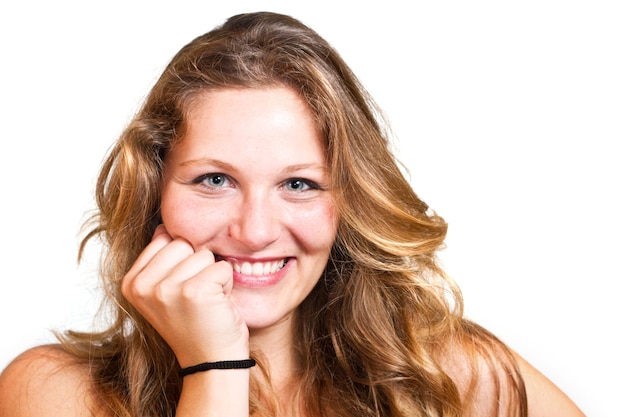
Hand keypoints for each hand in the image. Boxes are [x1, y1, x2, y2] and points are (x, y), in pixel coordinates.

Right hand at [121, 225, 248, 366]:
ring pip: (205, 254)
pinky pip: (222, 267)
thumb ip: (161, 259)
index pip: (165, 238)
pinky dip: (227, 285)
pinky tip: (217, 306)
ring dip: (214, 276)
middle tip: (197, 297)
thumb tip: (164, 226)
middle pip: (184, 243)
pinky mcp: (193, 292)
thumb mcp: (166, 290)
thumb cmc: (195, 322)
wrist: (211, 361)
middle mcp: (142, 286)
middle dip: (198, 266)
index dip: (183, 261)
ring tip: (207, 303)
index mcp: (131, 282)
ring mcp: (166, 289)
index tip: (181, 291)